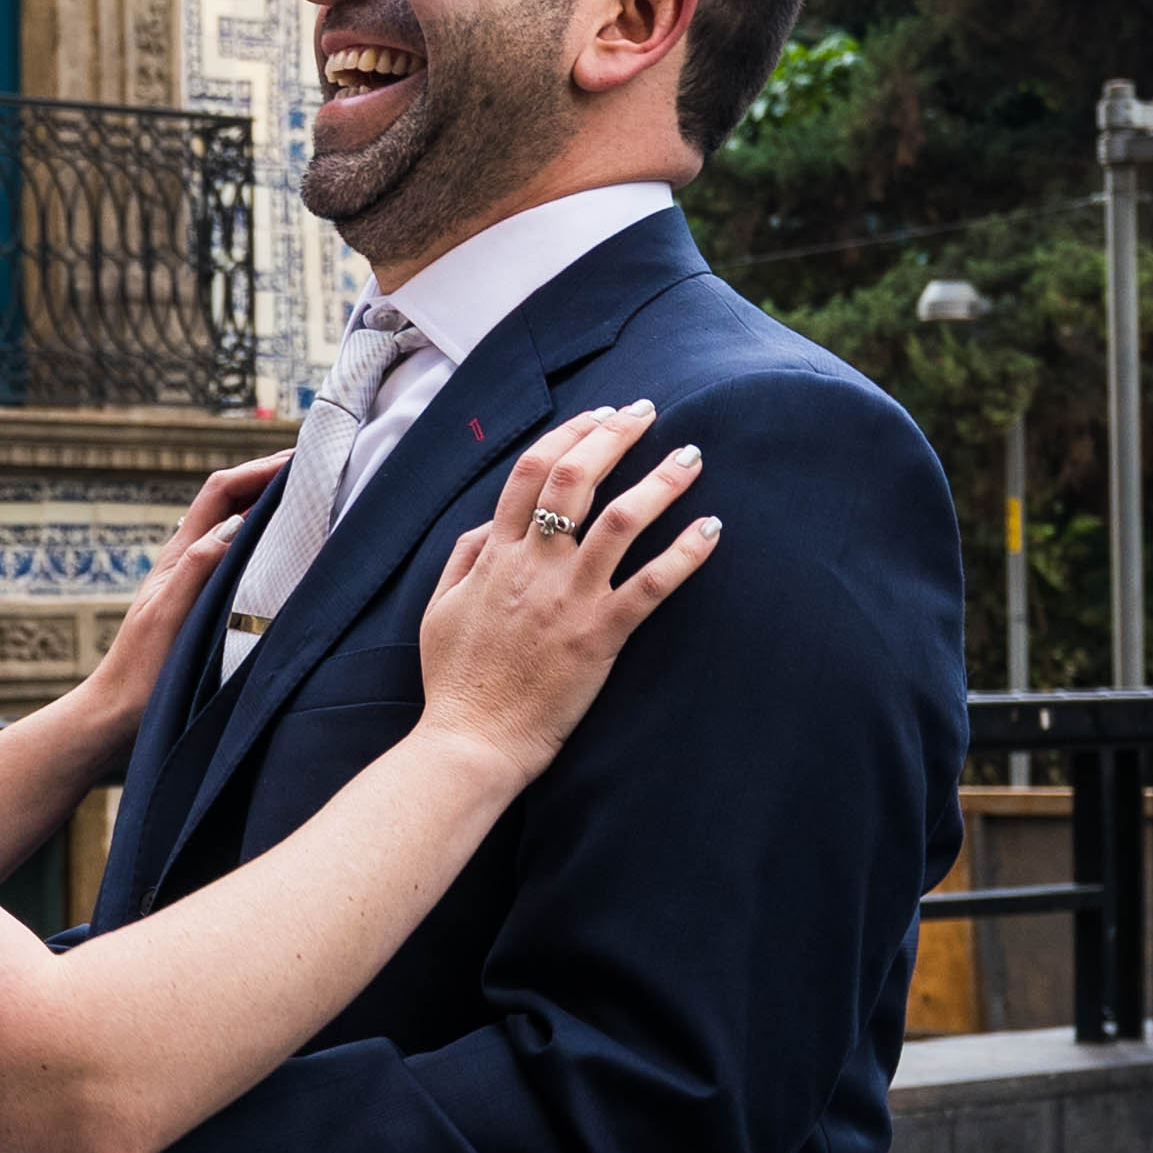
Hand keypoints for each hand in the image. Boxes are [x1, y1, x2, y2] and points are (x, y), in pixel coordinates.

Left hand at [73, 452, 288, 750]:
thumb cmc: (141, 670)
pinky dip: (264, 544)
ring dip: (268, 508)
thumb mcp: (170, 615)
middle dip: (268, 479)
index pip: (221, 492)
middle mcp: (187, 559)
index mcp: (180, 554)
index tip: (297, 461)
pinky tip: (287, 555)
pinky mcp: (202, 604)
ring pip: (235, 528)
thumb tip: (233, 526)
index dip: (257, 470)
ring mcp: (195, 580)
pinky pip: (239, 560)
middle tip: (314, 471)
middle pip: (230, 500)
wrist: (118, 712)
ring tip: (309, 501)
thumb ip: (197, 569)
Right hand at [414, 399, 716, 777]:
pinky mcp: (599, 637)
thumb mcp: (441, 608)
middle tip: (647, 411)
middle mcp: (534, 567)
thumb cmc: (456, 682)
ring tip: (690, 457)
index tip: (598, 416)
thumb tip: (496, 522)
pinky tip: (712, 530)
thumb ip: (467, 556)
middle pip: (577, 477)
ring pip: (622, 520)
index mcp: (496, 555)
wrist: (470, 741)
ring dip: (661, 480)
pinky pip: (651, 586)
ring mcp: (568, 600)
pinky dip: (686, 554)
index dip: (569, 433)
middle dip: (615, 434)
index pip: (532, 472)